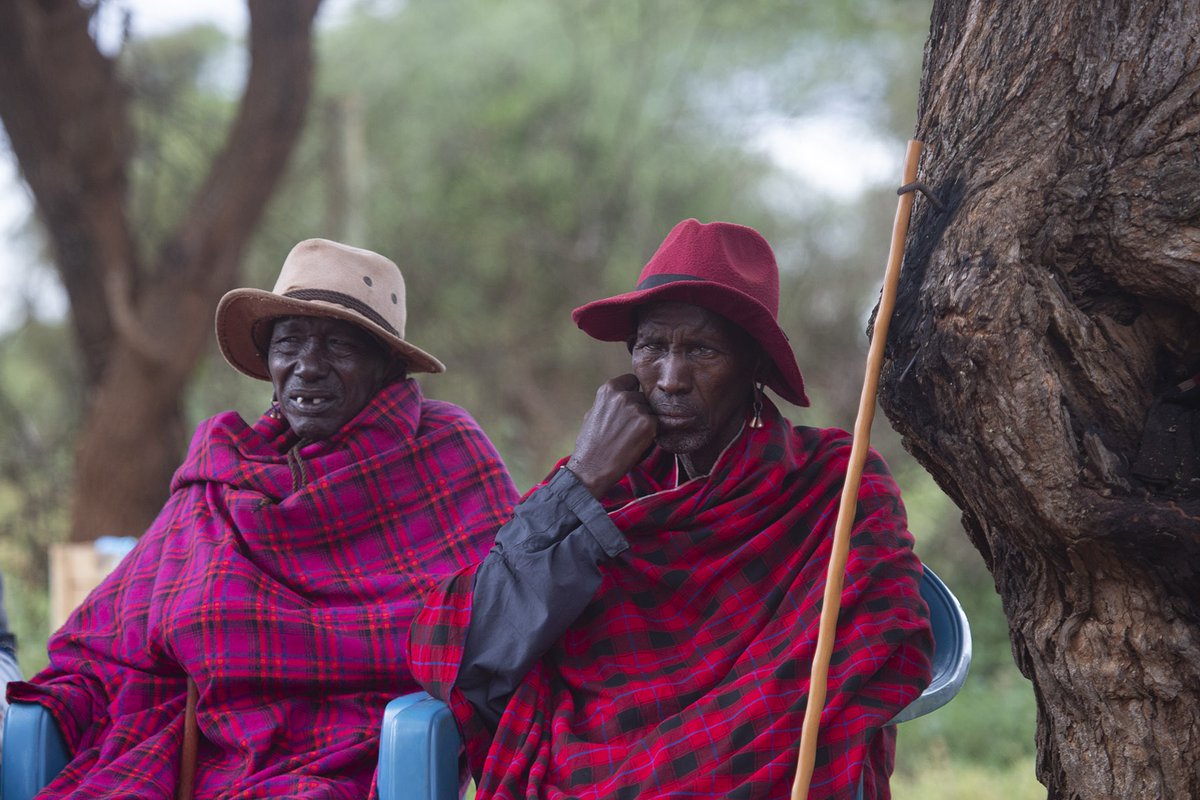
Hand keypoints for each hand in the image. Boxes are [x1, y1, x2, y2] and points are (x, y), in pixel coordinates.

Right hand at [566, 374, 656, 497]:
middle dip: (641, 409)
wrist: (591, 468)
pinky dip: (652, 434)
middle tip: (630, 428)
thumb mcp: (593, 413)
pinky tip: (637, 443)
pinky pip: (658, 424)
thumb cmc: (590, 444)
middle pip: (644, 397)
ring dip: (646, 422)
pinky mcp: (647, 423)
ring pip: (651, 411)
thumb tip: (621, 395)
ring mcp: (636, 408)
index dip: (633, 393)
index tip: (630, 406)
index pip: (632, 380)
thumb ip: (609, 401)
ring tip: (631, 438)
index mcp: (608, 389)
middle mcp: (623, 395)